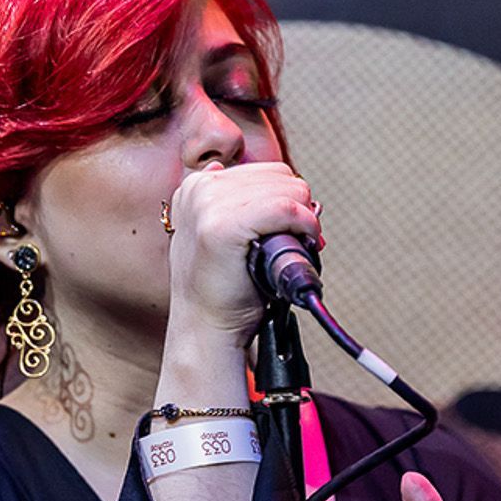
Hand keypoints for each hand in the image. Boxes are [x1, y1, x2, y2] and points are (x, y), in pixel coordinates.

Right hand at [165, 161, 319, 347]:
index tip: (290, 229)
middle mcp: (199, 189)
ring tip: (294, 246)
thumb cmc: (222, 290)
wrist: (206, 328)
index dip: (288, 199)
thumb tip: (289, 189)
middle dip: (298, 207)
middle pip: (281, 175)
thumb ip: (239, 206)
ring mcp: (207, 205)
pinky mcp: (222, 226)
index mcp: (197, 186)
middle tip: (296, 241)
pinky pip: (285, 209)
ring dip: (304, 217)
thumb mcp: (224, 235)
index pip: (266, 171)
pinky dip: (304, 225)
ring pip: (288, 189)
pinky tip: (303, 243)